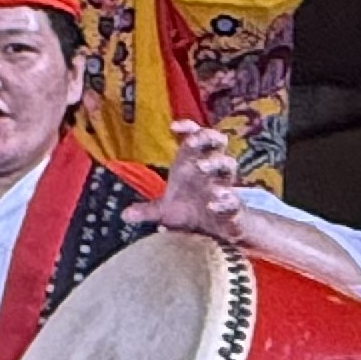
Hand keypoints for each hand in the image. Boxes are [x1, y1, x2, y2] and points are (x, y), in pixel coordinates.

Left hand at [127, 123, 249, 240]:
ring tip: (201, 167)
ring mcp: (226, 186)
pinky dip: (226, 199)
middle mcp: (212, 172)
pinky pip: (235, 198)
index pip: (195, 138)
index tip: (173, 127)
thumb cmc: (193, 211)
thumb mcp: (167, 211)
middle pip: (217, 143)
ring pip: (229, 164)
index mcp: (195, 166)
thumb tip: (124, 215)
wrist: (218, 232)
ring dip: (215, 163)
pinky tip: (214, 202)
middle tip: (192, 142)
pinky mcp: (235, 206)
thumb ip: (148, 210)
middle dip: (206, 137)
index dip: (188, 128)